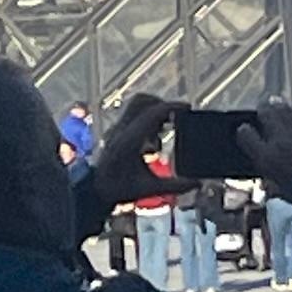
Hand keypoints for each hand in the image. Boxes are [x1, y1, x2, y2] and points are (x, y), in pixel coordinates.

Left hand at [80, 95, 177, 212]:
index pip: (152, 113)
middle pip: (142, 101)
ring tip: (166, 128)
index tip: (187, 107)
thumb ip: (174, 186)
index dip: (172, 107)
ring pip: (136, 105)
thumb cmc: (118, 189)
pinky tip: (152, 141)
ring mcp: (117, 130)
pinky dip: (147, 120)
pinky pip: (133, 116)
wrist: (94, 191)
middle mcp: (122, 130)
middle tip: (177, 116)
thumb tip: (197, 183)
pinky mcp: (115, 133)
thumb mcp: (148, 189)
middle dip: (163, 105)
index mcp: (130, 140)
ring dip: (154, 111)